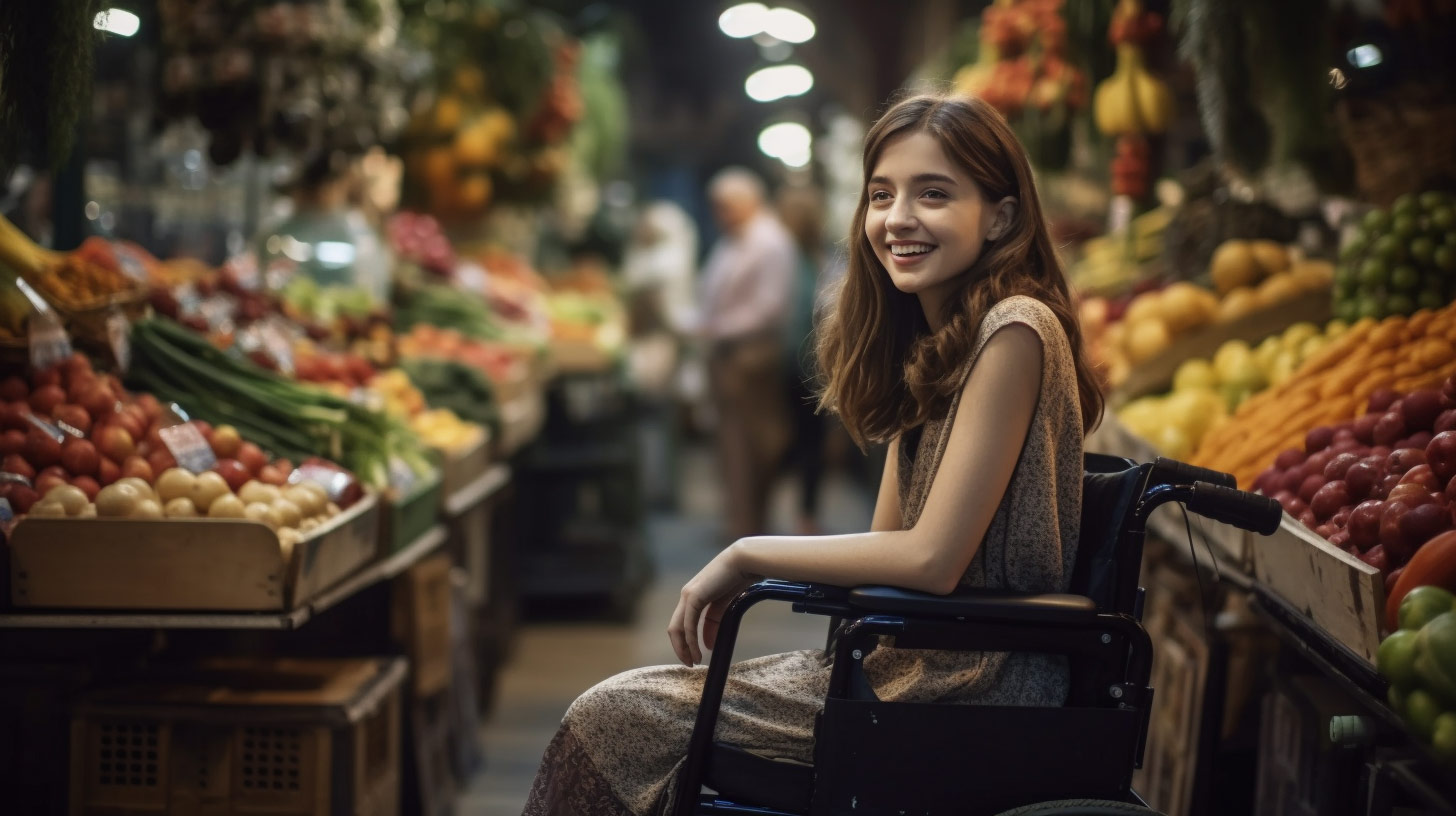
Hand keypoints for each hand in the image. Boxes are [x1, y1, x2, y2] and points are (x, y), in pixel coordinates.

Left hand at [667, 546, 757, 666]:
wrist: (744, 561)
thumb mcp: (726, 605)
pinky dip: (691, 641)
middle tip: (690, 663)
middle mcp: (688, 595)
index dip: (688, 642)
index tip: (696, 657)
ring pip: (678, 628)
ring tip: (693, 662)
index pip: (685, 624)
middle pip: (676, 628)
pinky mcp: (693, 596)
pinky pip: (688, 624)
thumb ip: (715, 623)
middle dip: (681, 648)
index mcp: (695, 596)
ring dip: (684, 648)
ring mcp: (688, 595)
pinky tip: (698, 652)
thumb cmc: (739, 578)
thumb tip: (709, 645)